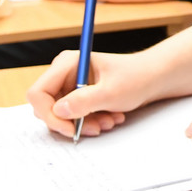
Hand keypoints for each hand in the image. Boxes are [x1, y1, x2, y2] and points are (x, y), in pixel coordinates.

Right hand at [27, 50, 161, 137]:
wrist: (153, 77)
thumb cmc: (135, 77)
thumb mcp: (112, 92)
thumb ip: (84, 101)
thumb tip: (59, 110)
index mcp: (67, 63)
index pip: (38, 93)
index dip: (49, 115)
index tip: (71, 129)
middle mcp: (63, 72)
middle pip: (47, 107)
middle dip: (71, 122)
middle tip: (97, 127)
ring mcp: (69, 84)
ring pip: (61, 115)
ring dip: (83, 124)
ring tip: (109, 120)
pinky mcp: (77, 95)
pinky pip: (72, 116)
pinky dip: (88, 122)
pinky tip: (109, 117)